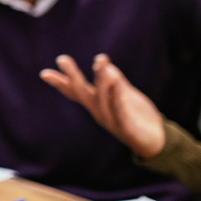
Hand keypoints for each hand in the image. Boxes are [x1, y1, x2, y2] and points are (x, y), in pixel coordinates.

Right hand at [40, 53, 165, 158]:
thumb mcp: (126, 95)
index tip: (44, 73)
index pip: (76, 91)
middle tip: (62, 59)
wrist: (156, 141)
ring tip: (101, 61)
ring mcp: (111, 121)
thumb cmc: (138, 117)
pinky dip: (117, 99)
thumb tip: (106, 67)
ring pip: (102, 100)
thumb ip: (116, 82)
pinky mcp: (126, 129)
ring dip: (101, 80)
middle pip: (83, 93)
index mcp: (98, 104)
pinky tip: (116, 86)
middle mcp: (99, 112)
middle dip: (73, 76)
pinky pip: (120, 112)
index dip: (61, 83)